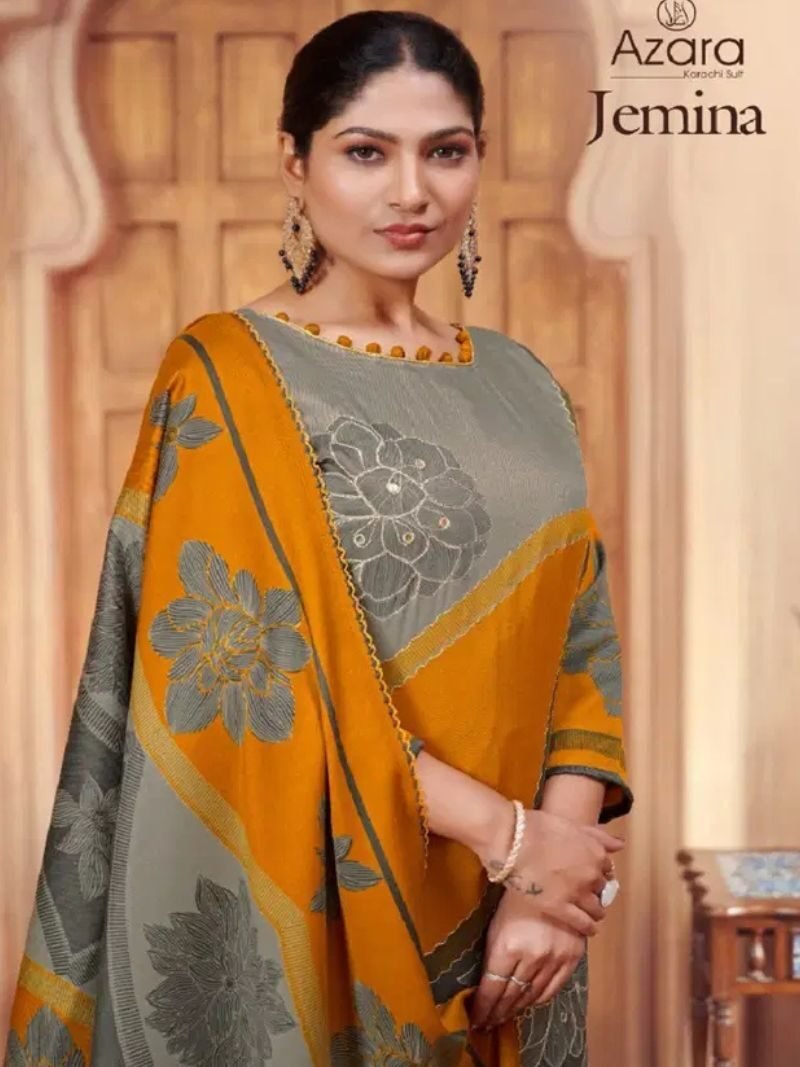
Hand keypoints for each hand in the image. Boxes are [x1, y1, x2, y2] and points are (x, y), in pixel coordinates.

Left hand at [470, 890, 586, 1028]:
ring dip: (516, 1008)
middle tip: (488, 1023)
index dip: (483, 1007)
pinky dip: (539, 1000)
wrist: (551, 881)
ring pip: (531, 995)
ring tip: (505, 1016)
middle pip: (510, 995)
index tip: (476, 1019)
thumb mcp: (496, 925)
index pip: (492, 988)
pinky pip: (553, 989)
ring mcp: (553, 960)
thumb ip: (492, 956)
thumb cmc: (516, 899)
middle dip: (497, 1012)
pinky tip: (529, 1002)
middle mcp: (531, 958)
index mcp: (507, 947)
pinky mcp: (570, 959)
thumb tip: (485, 984)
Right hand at [475, 804, 623, 937]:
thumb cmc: (537, 827)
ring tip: (591, 914)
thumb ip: (598, 836)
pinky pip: (582, 924)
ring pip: (596, 909)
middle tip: (587, 893)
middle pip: (602, 889)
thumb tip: (621, 845)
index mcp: (596, 852)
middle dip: (597, 891)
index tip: (593, 876)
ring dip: (596, 911)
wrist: (512, 839)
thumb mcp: (572, 825)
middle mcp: (592, 874)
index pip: (607, 868)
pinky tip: (589, 930)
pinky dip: (588, 928)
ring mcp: (577, 893)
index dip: (600, 873)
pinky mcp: (560, 908)